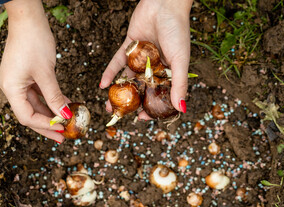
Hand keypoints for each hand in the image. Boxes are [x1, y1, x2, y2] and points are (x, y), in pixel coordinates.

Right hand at [0, 0, 71, 143]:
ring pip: (35, 104)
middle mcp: (11, 88)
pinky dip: (50, 100)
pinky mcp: (25, 77)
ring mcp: (17, 82)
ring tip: (66, 123)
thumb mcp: (46, 73)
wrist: (27, 19)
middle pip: (30, 113)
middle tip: (62, 136)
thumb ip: (54, 96)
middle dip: (47, 125)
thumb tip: (65, 115)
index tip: (61, 129)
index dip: (45, 125)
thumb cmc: (33, 41)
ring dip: (51, 113)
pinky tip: (63, 105)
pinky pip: (38, 94)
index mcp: (11, 88)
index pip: (26, 116)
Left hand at [100, 0, 192, 119]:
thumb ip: (179, 85)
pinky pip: (117, 62)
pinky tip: (102, 84)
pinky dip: (110, 72)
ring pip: (127, 78)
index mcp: (167, 72)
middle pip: (140, 89)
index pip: (158, 94)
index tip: (141, 118)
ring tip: (107, 105)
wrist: (165, 3)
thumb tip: (181, 109)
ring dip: (117, 91)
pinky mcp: (129, 46)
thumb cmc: (178, 32)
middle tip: (119, 114)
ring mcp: (140, 57)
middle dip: (130, 103)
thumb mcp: (181, 61)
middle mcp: (153, 66)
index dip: (150, 107)